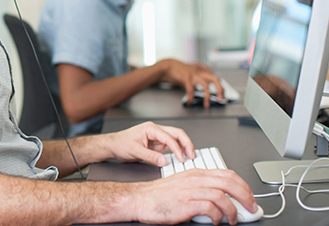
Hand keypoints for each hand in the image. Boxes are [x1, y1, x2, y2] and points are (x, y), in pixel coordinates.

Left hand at [105, 121, 195, 165]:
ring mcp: (157, 137)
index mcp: (150, 128)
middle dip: (187, 143)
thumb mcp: (134, 151)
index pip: (169, 137)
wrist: (113, 145)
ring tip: (190, 157)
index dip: (177, 148)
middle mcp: (155, 131)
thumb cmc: (120, 144)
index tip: (181, 159)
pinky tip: (181, 157)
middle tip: (192, 155)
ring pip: (176, 139)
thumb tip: (164, 161)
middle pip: (177, 133)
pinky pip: (171, 146)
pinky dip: (178, 151)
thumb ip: (150, 156)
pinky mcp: (157, 144)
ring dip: (184, 147)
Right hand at [130, 169, 257, 225]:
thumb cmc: (160, 195)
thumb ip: (202, 188)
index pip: (227, 174)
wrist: (141, 199)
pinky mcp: (186, 203)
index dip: (243, 185)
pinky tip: (216, 221)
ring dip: (233, 210)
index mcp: (196, 173)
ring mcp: (191, 190)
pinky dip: (218, 217)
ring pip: (222, 195)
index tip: (249, 196)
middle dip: (246, 196)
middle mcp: (195, 179)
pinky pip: (211, 208)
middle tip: (251, 207)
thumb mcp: (184, 185)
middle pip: (229, 182)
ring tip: (233, 219)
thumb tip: (222, 198)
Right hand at [160, 59, 223, 107]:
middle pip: (214, 78)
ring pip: (205, 85)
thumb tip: (205, 78)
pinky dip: (191, 96)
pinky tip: (190, 101)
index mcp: (201, 71)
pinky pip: (191, 89)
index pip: (214, 77)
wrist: (167, 66)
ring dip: (207, 95)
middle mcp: (199, 72)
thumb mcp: (190, 69)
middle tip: (221, 98)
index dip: (220, 86)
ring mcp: (193, 75)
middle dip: (219, 88)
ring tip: (206, 104)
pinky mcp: (186, 78)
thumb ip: (198, 71)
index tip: (221, 94)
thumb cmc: (178, 69)